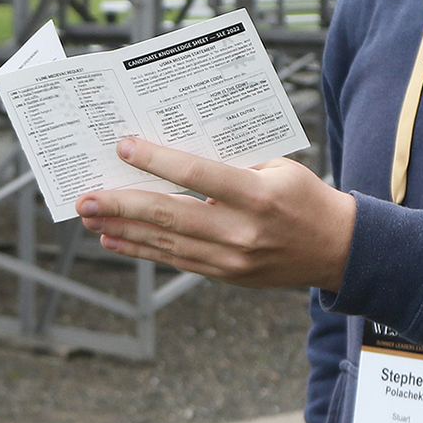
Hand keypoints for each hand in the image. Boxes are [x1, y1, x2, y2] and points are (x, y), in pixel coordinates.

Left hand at [75, 139, 353, 290]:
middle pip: (170, 215)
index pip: (197, 176)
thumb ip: (230, 163)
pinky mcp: (225, 275)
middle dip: (122, 204)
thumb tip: (172, 155)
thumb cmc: (304, 196)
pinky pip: (175, 260)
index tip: (124, 146)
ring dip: (122, 228)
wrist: (337, 248)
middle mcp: (242, 231)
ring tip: (90, 216)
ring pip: (165, 243)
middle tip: (86, 197)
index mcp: (258, 194)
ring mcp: (232, 259)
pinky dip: (141, 249)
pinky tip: (116, 237)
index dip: (156, 161)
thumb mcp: (277, 168)